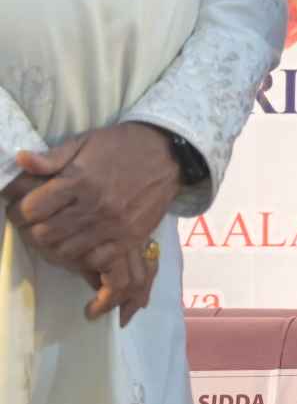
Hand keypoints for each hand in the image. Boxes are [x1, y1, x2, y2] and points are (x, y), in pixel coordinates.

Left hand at [11, 126, 175, 324]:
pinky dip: (83, 256)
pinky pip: (97, 261)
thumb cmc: (122, 145)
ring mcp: (114, 225)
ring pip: (66, 251)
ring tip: (57, 234)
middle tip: (36, 224)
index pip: (32, 209)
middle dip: (33, 230)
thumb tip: (20, 160)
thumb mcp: (85, 142)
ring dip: (55, 245)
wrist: (171, 153)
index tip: (22, 209)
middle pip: (45, 234)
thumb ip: (51, 157)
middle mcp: (95, 206)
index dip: (19, 210)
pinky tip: (81, 244)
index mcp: (80, 179)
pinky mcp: (131, 238)